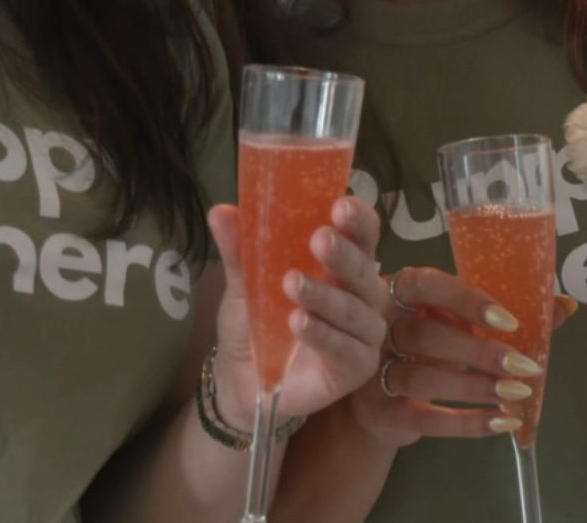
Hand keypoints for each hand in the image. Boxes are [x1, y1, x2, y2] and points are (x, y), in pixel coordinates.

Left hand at [207, 197, 387, 429]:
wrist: (241, 381)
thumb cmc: (255, 324)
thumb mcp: (244, 285)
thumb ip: (240, 251)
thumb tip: (221, 210)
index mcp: (343, 265)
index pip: (363, 235)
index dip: (358, 220)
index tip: (340, 205)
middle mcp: (362, 294)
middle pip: (364, 269)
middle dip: (344, 254)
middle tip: (320, 239)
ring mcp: (364, 332)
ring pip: (354, 310)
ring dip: (325, 296)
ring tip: (292, 283)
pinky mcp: (357, 367)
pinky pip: (346, 348)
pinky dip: (323, 334)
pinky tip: (299, 323)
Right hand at [349, 268, 578, 446]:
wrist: (381, 395)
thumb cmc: (430, 344)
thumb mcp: (461, 321)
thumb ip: (510, 312)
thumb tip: (566, 305)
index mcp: (402, 290)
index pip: (429, 285)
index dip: (468, 301)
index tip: (510, 321)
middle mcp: (378, 325)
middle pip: (425, 335)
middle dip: (480, 353)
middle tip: (525, 367)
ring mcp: (371, 370)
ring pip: (421, 378)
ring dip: (475, 388)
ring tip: (517, 394)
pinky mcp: (377, 411)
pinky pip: (422, 418)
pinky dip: (465, 423)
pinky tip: (500, 423)